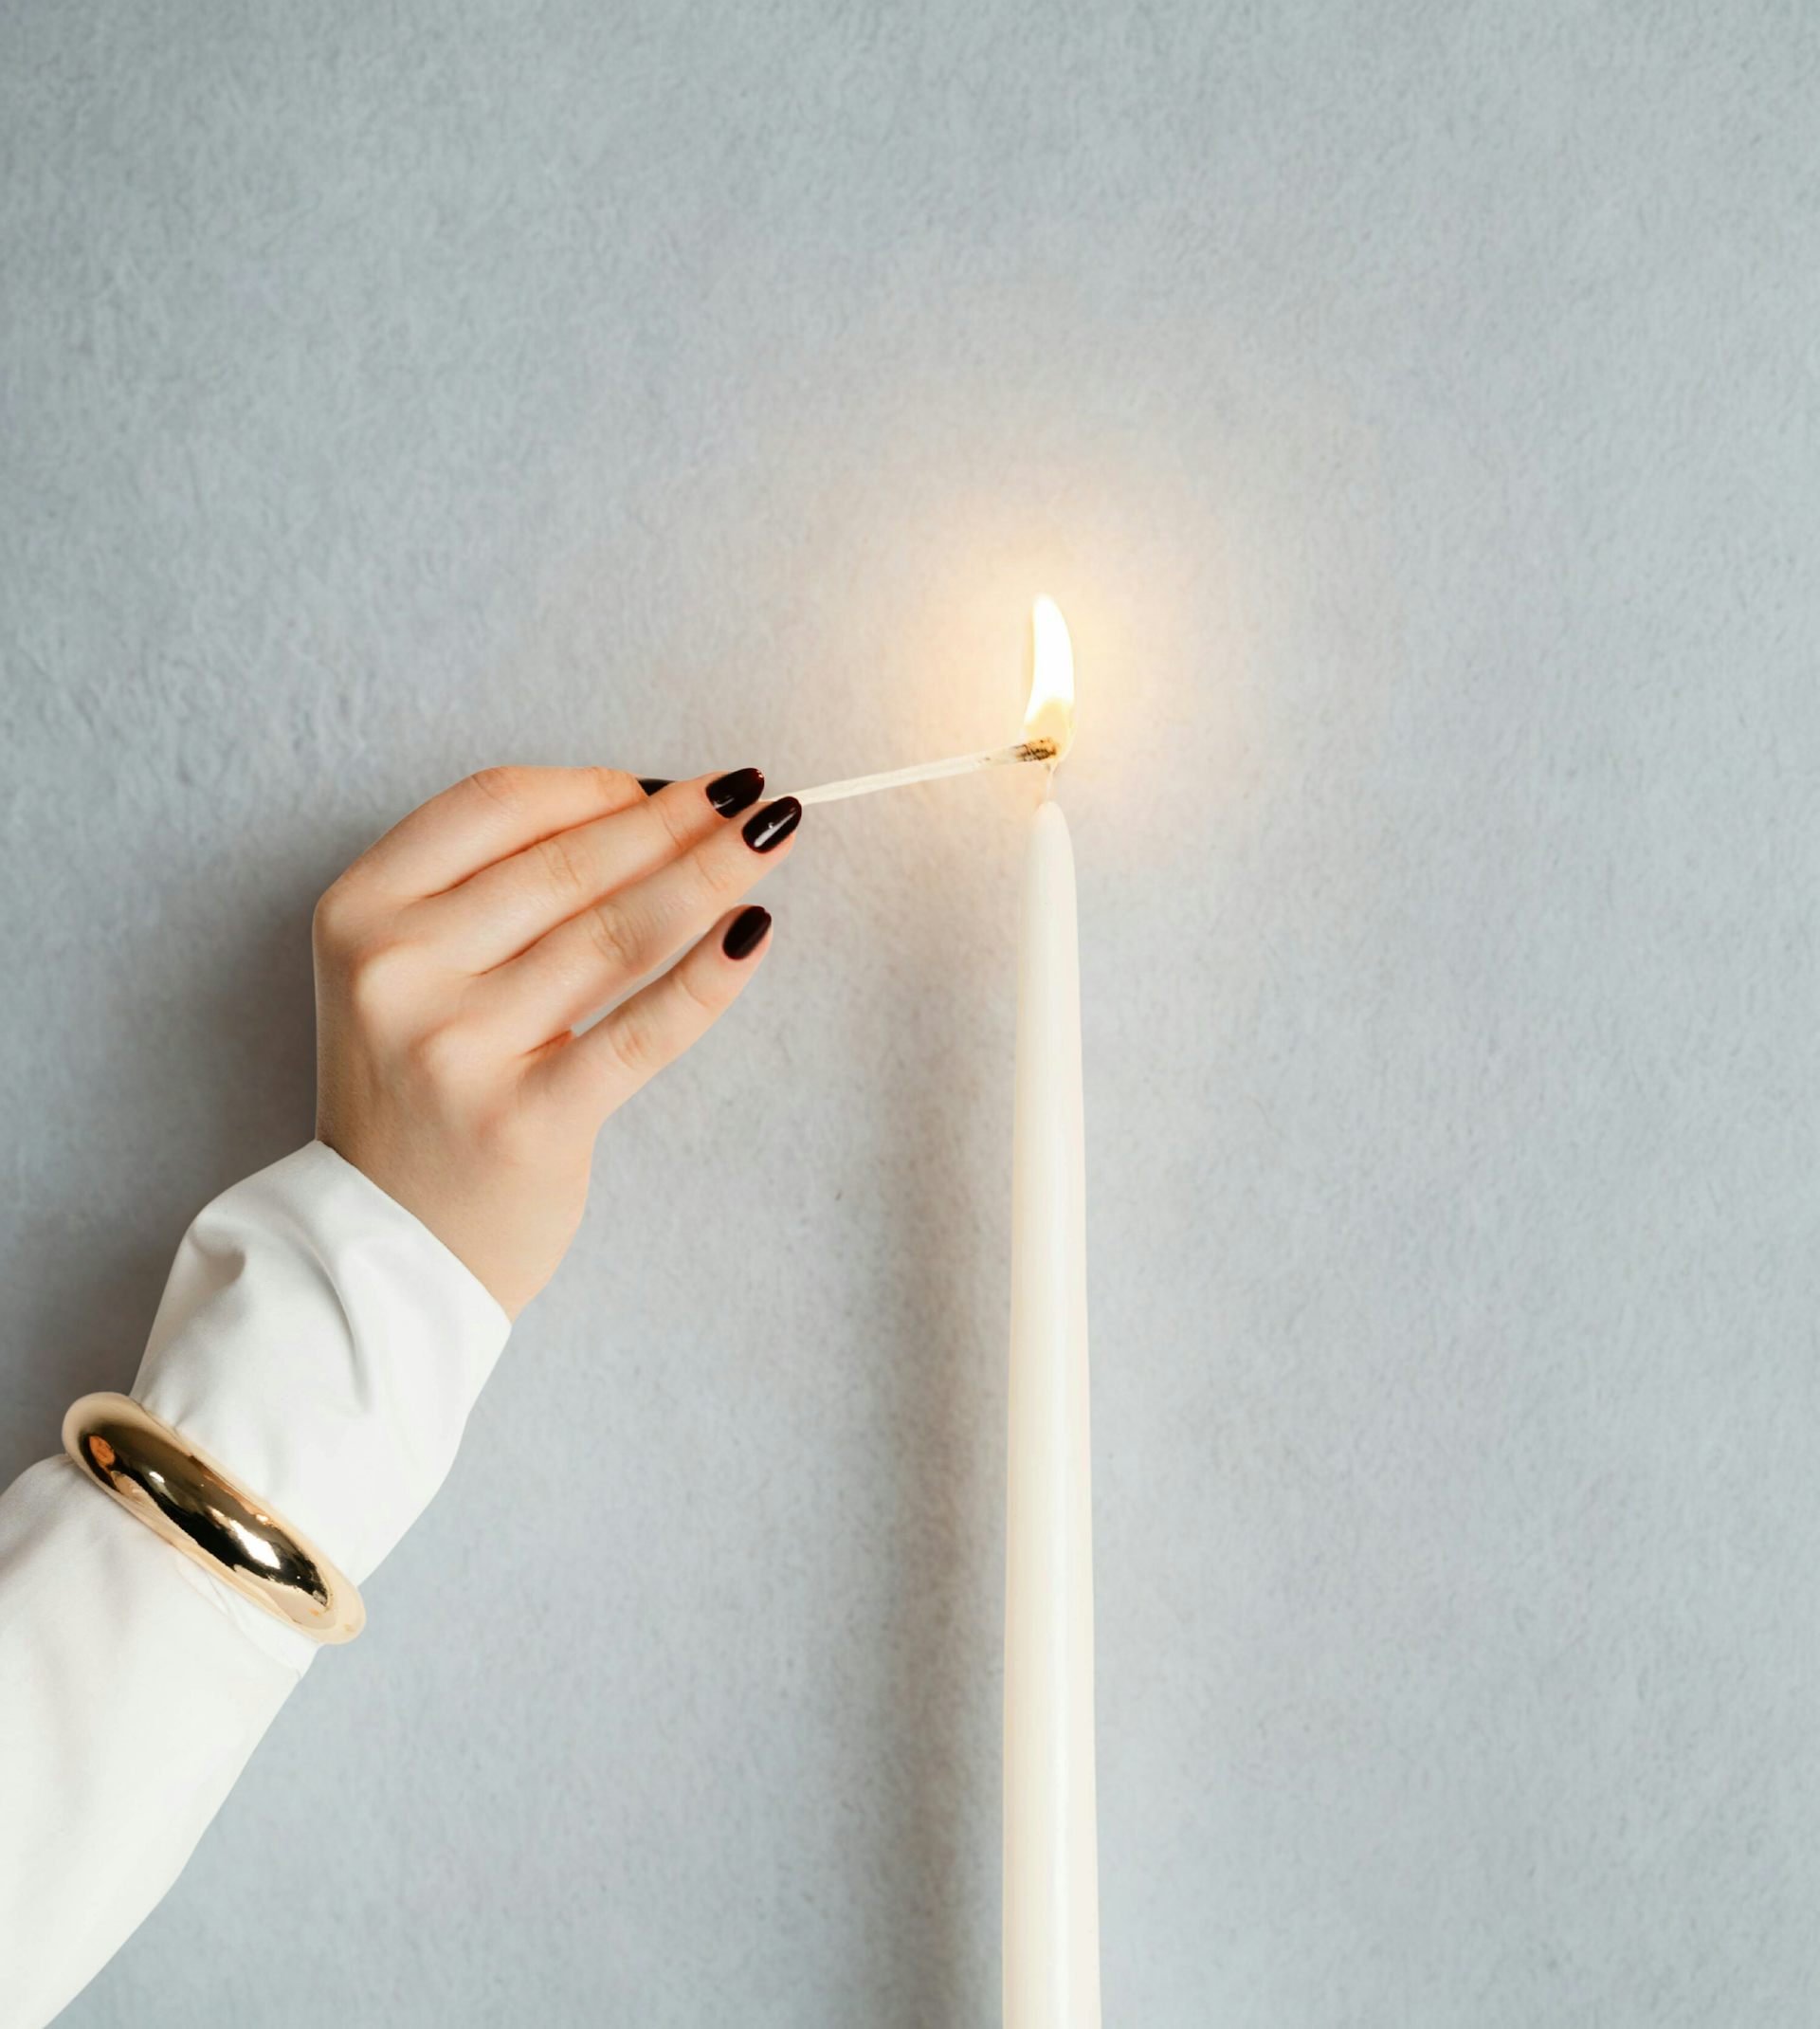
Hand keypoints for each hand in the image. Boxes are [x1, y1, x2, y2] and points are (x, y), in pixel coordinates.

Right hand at [312, 766, 798, 1316]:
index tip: (667, 780)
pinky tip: (755, 931)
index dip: (596, 783)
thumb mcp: (410, 971)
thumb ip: (493, 891)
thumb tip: (644, 806)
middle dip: (676, 820)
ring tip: (772, 836)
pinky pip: (644, 1028)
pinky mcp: (530, 1120)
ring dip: (711, 873)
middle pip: (569, 862)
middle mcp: (400, 971)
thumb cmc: (419, 1089)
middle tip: (749, 795)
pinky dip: (710, 975)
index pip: (497, 805)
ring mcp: (461, 1047)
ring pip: (616, 932)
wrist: (389, 1246)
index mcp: (361, 912)